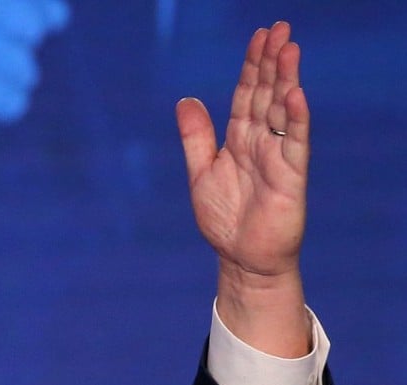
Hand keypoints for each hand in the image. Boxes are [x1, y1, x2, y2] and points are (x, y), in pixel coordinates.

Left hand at [176, 21, 311, 356]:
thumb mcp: (200, 172)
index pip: (246, 95)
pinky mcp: (291, 179)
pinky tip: (295, 95)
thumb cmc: (223, 218)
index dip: (251, 66)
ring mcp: (278, 158)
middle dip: (271, 63)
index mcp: (239, 140)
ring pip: (282, 112)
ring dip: (286, 81)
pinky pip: (294, 144)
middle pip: (266, 95)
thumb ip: (196, 137)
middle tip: (279, 29)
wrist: (240, 258)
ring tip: (289, 50)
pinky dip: (295, 120)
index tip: (259, 36)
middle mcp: (261, 143)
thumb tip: (186, 99)